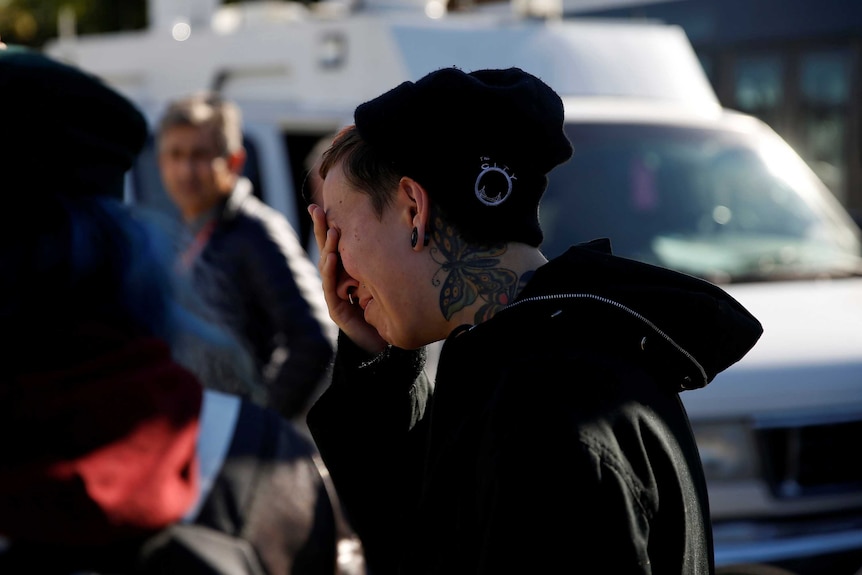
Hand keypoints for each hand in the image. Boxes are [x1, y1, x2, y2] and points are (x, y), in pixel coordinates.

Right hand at [308, 204, 387, 353]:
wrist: (382, 343)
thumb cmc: (385, 309)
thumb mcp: (381, 279)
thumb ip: (376, 261)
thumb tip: (386, 232)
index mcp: (347, 270)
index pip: (335, 244)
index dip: (327, 226)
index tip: (321, 204)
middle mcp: (338, 280)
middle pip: (326, 250)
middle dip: (321, 229)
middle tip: (316, 209)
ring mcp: (334, 295)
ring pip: (327, 267)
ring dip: (328, 247)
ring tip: (331, 231)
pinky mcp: (336, 310)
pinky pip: (331, 287)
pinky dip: (331, 271)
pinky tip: (331, 257)